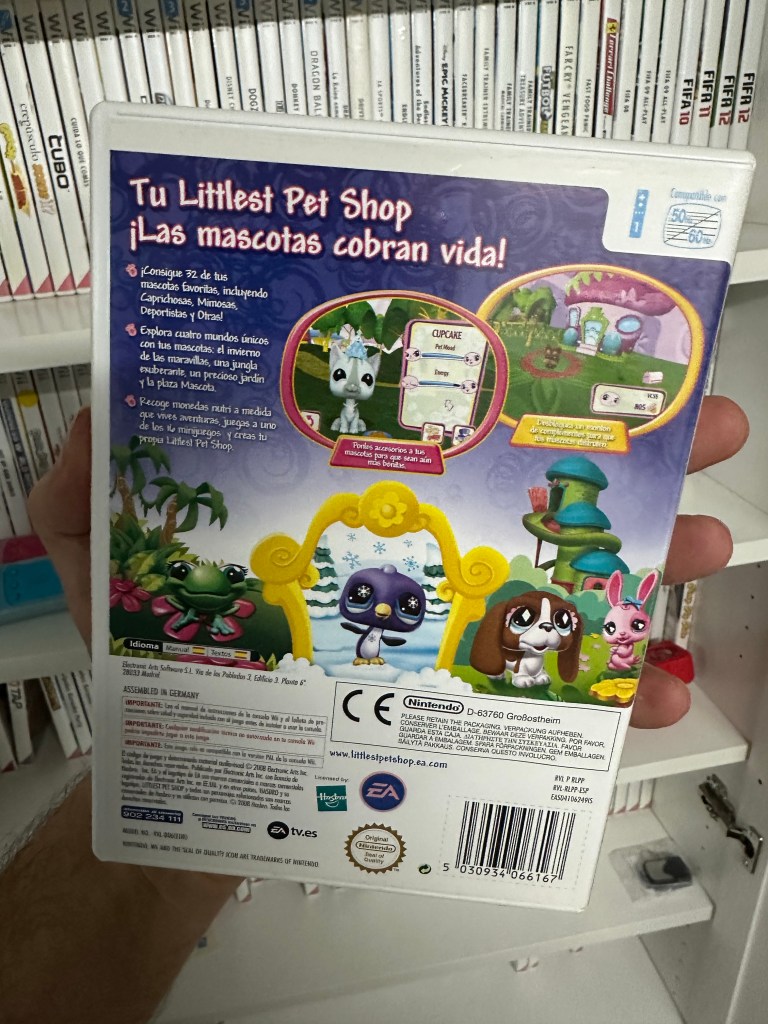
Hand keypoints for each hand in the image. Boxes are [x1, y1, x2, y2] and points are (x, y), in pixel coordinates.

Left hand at [28, 398, 749, 727]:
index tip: (576, 355)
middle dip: (625, 460)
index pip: (438, 431)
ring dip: (649, 565)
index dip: (505, 389)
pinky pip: (554, 700)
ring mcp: (446, 639)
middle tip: (701, 429)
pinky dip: (615, 697)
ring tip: (702, 544)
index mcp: (347, 513)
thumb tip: (106, 414)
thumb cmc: (159, 681)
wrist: (192, 805)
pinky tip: (655, 689)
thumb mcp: (108, 571)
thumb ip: (90, 491)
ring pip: (564, 588)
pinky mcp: (464, 716)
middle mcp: (410, 563)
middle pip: (529, 496)